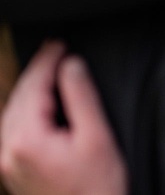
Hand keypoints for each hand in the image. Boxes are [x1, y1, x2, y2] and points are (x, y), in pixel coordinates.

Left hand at [0, 41, 126, 194]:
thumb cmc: (96, 188)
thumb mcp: (96, 137)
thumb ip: (81, 97)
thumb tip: (70, 65)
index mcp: (27, 139)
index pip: (34, 86)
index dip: (47, 61)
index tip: (58, 43)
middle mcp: (8, 150)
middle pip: (19, 97)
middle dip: (37, 72)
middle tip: (54, 50)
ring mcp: (6, 162)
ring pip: (11, 111)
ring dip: (29, 89)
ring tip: (48, 70)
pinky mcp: (10, 170)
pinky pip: (11, 128)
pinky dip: (24, 108)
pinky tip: (38, 103)